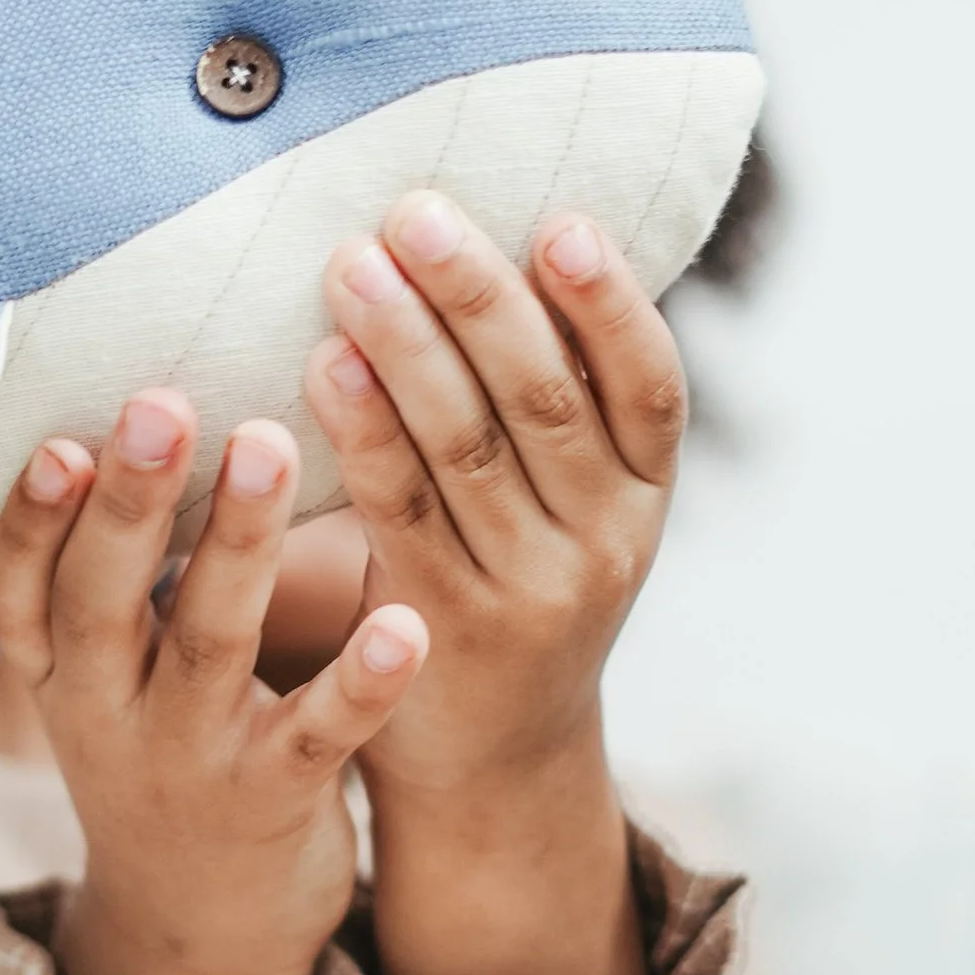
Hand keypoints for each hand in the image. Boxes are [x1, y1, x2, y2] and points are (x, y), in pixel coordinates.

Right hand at [0, 390, 427, 974]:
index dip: (28, 521)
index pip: (19, 591)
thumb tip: (136, 415)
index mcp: (59, 674)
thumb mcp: (100, 682)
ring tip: (270, 447)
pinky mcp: (274, 800)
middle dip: (133, 501)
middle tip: (163, 401)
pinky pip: (319, 732)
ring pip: (210, 644)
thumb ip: (108, 579)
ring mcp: (188, 761)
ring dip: (237, 544)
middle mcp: (106, 715)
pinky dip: (361, 679)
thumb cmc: (158, 758)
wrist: (195, 937)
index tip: (55, 439)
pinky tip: (406, 622)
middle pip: (104, 598)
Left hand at [301, 196, 686, 974]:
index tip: (562, 224)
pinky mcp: (447, 629)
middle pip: (547, 400)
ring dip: (408, 348)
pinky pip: (402, 514)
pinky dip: (364, 433)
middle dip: (479, 298)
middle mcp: (605, 542)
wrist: (495, 760)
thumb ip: (553, 399)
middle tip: (414, 214)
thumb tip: (494, 241)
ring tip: (354, 266)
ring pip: (471, 449)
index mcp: (644, 494)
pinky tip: (323, 366)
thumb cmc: (516, 581)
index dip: (612, 306)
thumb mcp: (571, 503)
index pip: (651, 388)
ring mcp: (531, 592)